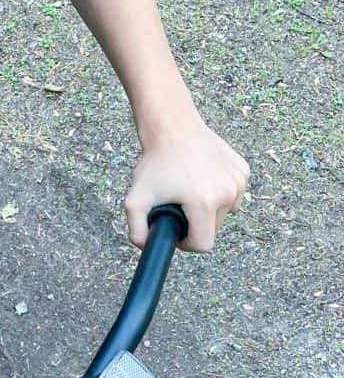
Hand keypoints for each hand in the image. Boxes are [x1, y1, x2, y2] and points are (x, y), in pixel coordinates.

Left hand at [125, 116, 249, 252]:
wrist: (173, 128)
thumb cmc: (154, 164)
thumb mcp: (135, 200)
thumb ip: (136, 231)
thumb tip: (147, 249)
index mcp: (204, 202)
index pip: (203, 245)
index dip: (185, 244)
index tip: (175, 230)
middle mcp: (228, 192)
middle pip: (212, 230)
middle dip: (194, 225)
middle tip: (177, 206)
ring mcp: (239, 181)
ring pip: (224, 214)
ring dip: (207, 210)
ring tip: (189, 190)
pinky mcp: (243, 171)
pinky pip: (232, 196)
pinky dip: (218, 194)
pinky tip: (202, 178)